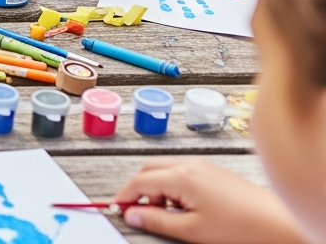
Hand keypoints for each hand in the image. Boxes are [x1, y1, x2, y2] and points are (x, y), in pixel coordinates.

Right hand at [114, 158, 308, 243]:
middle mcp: (189, 165)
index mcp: (182, 177)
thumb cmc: (239, 226)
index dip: (124, 196)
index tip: (118, 209)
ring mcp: (202, 165)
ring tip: (166, 213)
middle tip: (140, 212)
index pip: (139, 182)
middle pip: (148, 169)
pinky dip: (171, 185)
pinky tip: (182, 205)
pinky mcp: (212, 170)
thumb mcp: (191, 229)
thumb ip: (157, 221)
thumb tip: (132, 215)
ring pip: (163, 168)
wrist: (275, 221)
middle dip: (138, 189)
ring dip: (155, 187)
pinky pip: (180, 170)